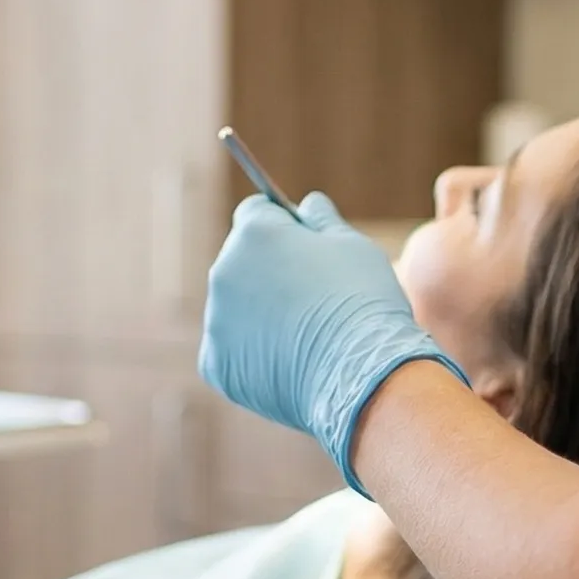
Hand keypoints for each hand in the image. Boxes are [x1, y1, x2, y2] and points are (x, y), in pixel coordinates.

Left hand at [199, 193, 463, 491]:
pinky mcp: (216, 364)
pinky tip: (288, 362)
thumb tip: (309, 203)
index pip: (257, 212)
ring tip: (305, 336)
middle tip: (313, 297)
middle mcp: (224, 271)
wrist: (360, 375)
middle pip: (242, 261)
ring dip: (260, 314)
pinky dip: (253, 356)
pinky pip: (232, 351)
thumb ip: (323, 220)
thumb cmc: (363, 303)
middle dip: (269, 271)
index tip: (305, 245)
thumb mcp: (353, 246)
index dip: (283, 226)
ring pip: (236, 308)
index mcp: (255, 232)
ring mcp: (216, 320)